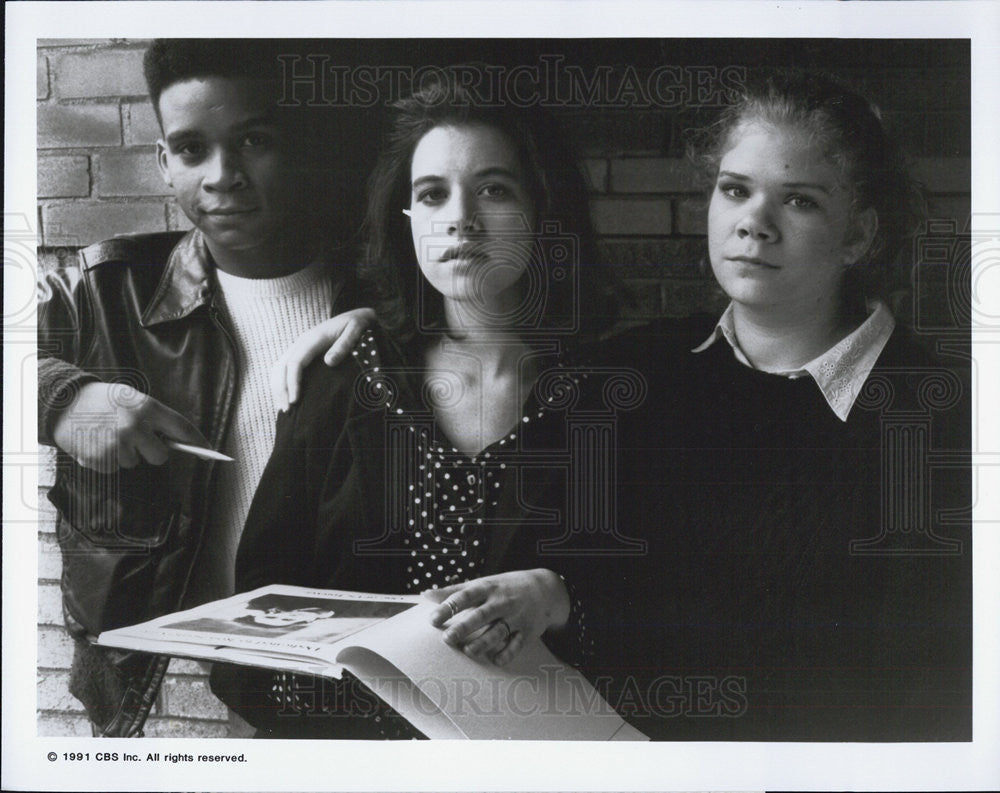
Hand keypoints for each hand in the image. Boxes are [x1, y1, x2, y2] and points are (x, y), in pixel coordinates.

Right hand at [51, 381, 208, 472]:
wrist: (63, 402)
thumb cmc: (104, 400)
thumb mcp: (133, 399)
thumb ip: (154, 418)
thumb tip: (179, 442)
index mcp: (146, 407)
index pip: (182, 428)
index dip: (199, 442)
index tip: (210, 454)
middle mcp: (134, 427)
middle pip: (161, 457)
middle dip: (152, 452)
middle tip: (136, 439)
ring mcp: (116, 444)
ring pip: (135, 463)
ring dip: (125, 454)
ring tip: (108, 435)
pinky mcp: (99, 459)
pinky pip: (114, 469)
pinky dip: (107, 460)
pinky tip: (97, 443)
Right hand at [270, 307, 375, 410]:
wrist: (356, 316)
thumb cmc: (357, 325)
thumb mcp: (355, 330)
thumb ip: (344, 345)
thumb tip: (329, 362)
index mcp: (313, 338)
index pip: (295, 362)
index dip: (292, 382)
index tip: (295, 401)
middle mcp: (301, 341)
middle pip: (282, 366)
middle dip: (281, 389)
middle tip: (286, 411)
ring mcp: (299, 346)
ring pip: (279, 366)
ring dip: (277, 387)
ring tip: (282, 408)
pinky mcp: (301, 351)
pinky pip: (284, 366)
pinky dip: (280, 382)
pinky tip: (285, 396)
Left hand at [425, 569, 569, 666]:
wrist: (545, 588)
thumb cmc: (505, 587)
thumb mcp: (482, 583)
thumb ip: (454, 591)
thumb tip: (426, 595)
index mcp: (487, 588)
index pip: (465, 597)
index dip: (448, 607)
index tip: (433, 619)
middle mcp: (501, 602)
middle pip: (481, 615)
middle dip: (464, 627)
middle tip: (447, 639)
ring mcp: (516, 617)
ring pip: (498, 632)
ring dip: (483, 643)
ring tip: (468, 650)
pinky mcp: (528, 631)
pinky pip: (517, 645)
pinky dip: (506, 653)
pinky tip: (494, 660)